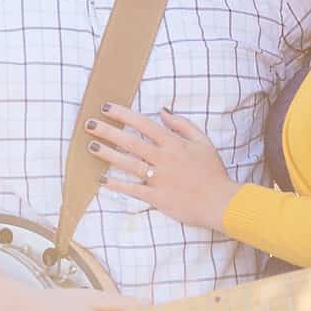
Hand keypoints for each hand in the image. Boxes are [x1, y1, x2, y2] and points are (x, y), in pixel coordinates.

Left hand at [87, 103, 237, 229]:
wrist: (220, 202)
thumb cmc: (213, 172)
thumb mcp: (203, 142)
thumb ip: (182, 125)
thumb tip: (162, 110)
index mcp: (174, 144)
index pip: (144, 124)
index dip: (124, 114)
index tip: (107, 108)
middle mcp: (163, 159)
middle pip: (130, 142)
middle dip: (108, 131)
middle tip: (89, 124)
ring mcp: (158, 178)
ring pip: (128, 163)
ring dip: (108, 154)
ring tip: (91, 146)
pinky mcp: (156, 197)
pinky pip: (132, 189)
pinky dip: (116, 185)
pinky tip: (102, 180)